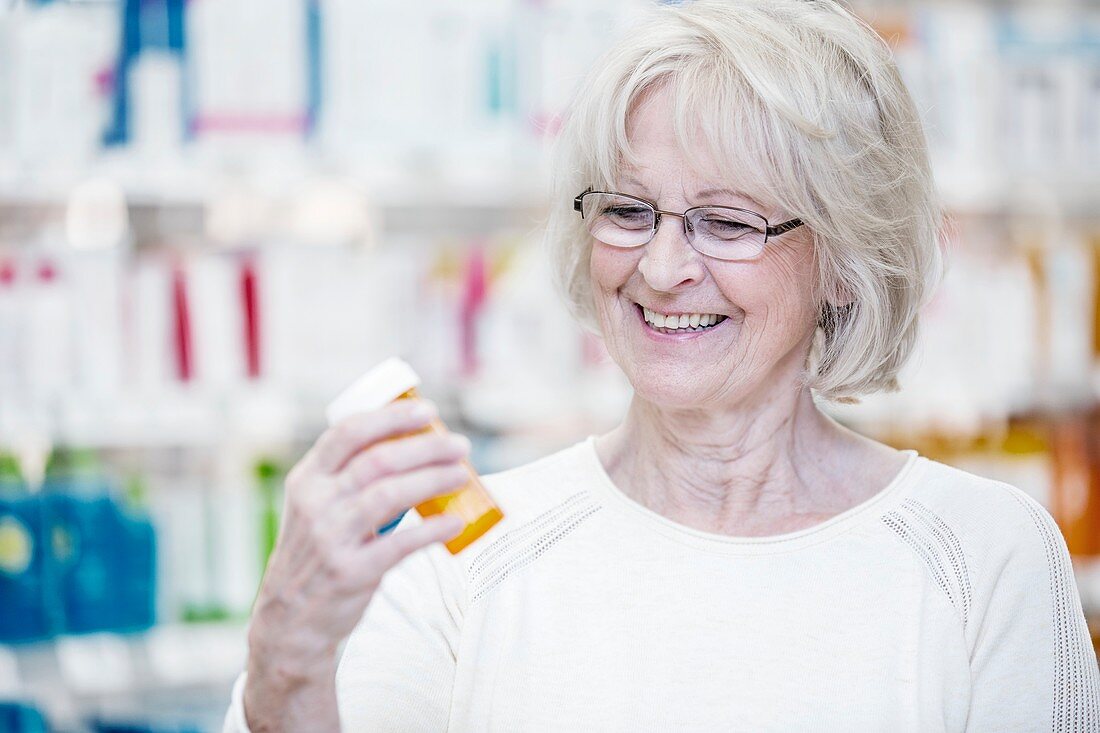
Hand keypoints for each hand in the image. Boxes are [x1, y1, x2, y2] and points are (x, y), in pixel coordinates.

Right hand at [243, 399, 468, 729]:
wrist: (290, 621)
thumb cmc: (316, 553)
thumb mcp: (314, 508)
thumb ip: (346, 479)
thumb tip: (412, 447)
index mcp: (307, 480)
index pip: (347, 433)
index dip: (390, 417)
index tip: (427, 410)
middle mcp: (315, 504)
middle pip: (378, 460)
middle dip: (425, 447)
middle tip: (459, 445)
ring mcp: (331, 538)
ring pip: (390, 495)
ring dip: (433, 481)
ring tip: (462, 475)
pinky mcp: (351, 571)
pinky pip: (400, 544)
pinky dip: (432, 531)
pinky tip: (455, 523)